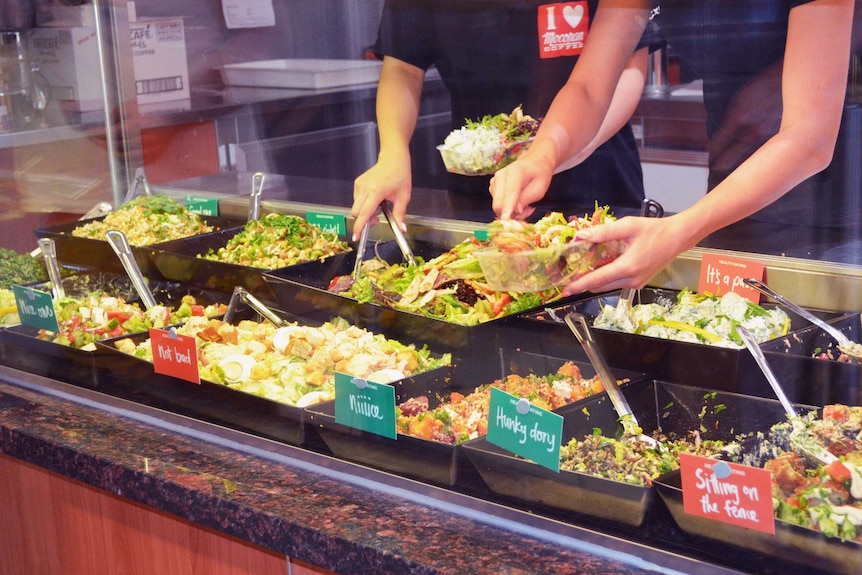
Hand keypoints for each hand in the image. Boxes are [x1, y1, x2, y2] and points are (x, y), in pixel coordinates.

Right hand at [351, 155, 410, 239]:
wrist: (393, 157)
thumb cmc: (400, 173)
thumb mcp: (404, 196)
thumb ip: (400, 214)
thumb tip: (401, 229)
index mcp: (376, 191)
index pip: (363, 213)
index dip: (359, 227)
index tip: (357, 237)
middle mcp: (364, 188)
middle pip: (356, 213)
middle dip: (365, 220)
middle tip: (378, 217)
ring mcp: (359, 185)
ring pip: (356, 207)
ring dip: (365, 212)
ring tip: (379, 205)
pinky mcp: (357, 183)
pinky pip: (356, 200)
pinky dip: (364, 204)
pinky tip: (375, 199)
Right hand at [489, 151, 554, 219]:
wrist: (534, 163)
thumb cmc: (539, 175)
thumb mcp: (539, 188)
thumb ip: (526, 199)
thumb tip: (515, 212)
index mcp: (515, 172)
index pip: (509, 194)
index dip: (507, 209)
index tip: (506, 220)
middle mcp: (501, 176)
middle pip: (498, 203)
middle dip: (511, 214)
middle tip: (528, 211)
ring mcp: (495, 181)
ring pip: (498, 206)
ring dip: (512, 211)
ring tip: (526, 204)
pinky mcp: (493, 187)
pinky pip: (498, 204)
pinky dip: (508, 208)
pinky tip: (518, 202)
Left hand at [561, 215, 692, 295]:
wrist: (679, 237)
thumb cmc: (655, 230)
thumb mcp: (627, 226)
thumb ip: (603, 232)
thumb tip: (580, 236)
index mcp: (628, 267)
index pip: (597, 279)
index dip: (579, 285)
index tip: (565, 290)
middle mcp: (632, 280)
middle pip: (600, 285)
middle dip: (583, 282)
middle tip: (567, 277)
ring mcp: (636, 283)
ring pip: (608, 285)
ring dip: (594, 280)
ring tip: (580, 271)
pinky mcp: (639, 282)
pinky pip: (617, 283)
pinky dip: (606, 277)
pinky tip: (599, 267)